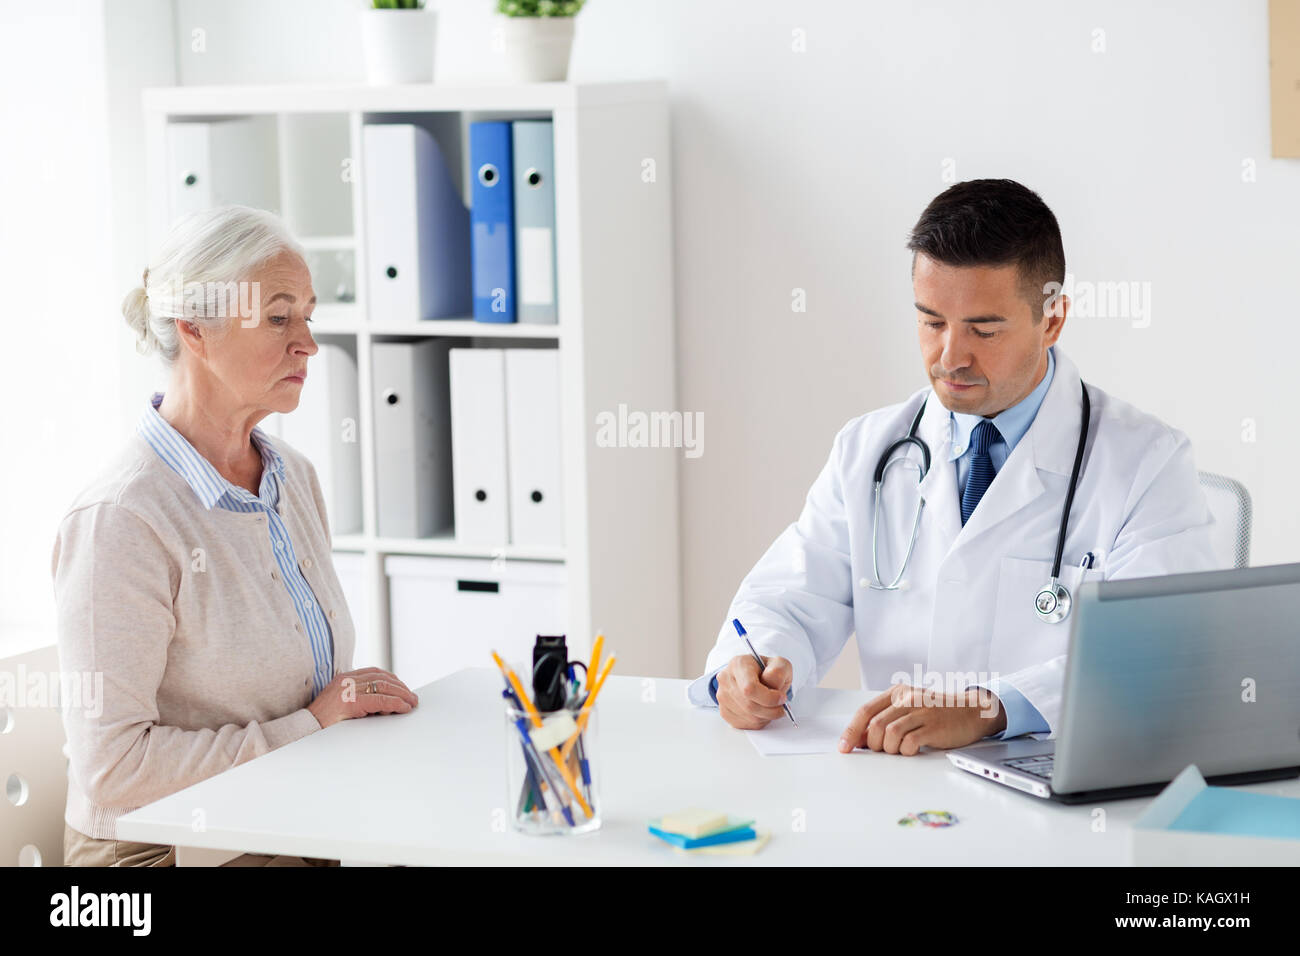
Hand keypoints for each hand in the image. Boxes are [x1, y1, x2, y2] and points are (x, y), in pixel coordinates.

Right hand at [308, 667, 419, 728]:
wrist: (304, 731)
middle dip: (401, 688)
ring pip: (383, 686)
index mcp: (344, 678)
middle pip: (382, 678)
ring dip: (402, 695)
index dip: (394, 680)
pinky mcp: (350, 702)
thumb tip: (385, 704)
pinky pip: (379, 700)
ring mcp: (347, 690)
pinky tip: (403, 708)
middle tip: (413, 698)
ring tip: (412, 703)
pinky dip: (395, 703)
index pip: (375, 673)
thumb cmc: (323, 723)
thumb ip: (359, 698)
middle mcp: (347, 680)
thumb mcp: (343, 704)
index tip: (404, 690)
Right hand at [716, 654, 792, 729]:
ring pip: (749, 717)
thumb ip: (779, 671)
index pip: (749, 688)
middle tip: (782, 706)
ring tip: (772, 707)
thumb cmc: (768, 671)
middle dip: (771, 710)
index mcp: (738, 664)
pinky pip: (745, 724)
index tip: (782, 698)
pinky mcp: (724, 711)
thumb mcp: (780, 664)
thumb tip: (772, 683)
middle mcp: (726, 679)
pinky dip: (759, 722)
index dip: (769, 698)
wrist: (758, 677)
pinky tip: (762, 711)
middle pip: (749, 705)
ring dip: (766, 716)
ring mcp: (722, 696)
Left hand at [837, 684, 1005, 754]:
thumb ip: (885, 720)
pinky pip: (909, 742)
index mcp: (898, 692)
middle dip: (873, 744)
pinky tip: (912, 749)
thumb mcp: (909, 710)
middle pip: (875, 725)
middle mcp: (908, 698)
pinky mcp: (934, 726)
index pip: (865, 711)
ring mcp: (922, 711)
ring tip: (899, 749)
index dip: (851, 731)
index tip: (844, 747)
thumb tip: (860, 739)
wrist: (972, 711)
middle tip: (881, 750)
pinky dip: (905, 751)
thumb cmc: (938, 713)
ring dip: (889, 748)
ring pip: (889, 734)